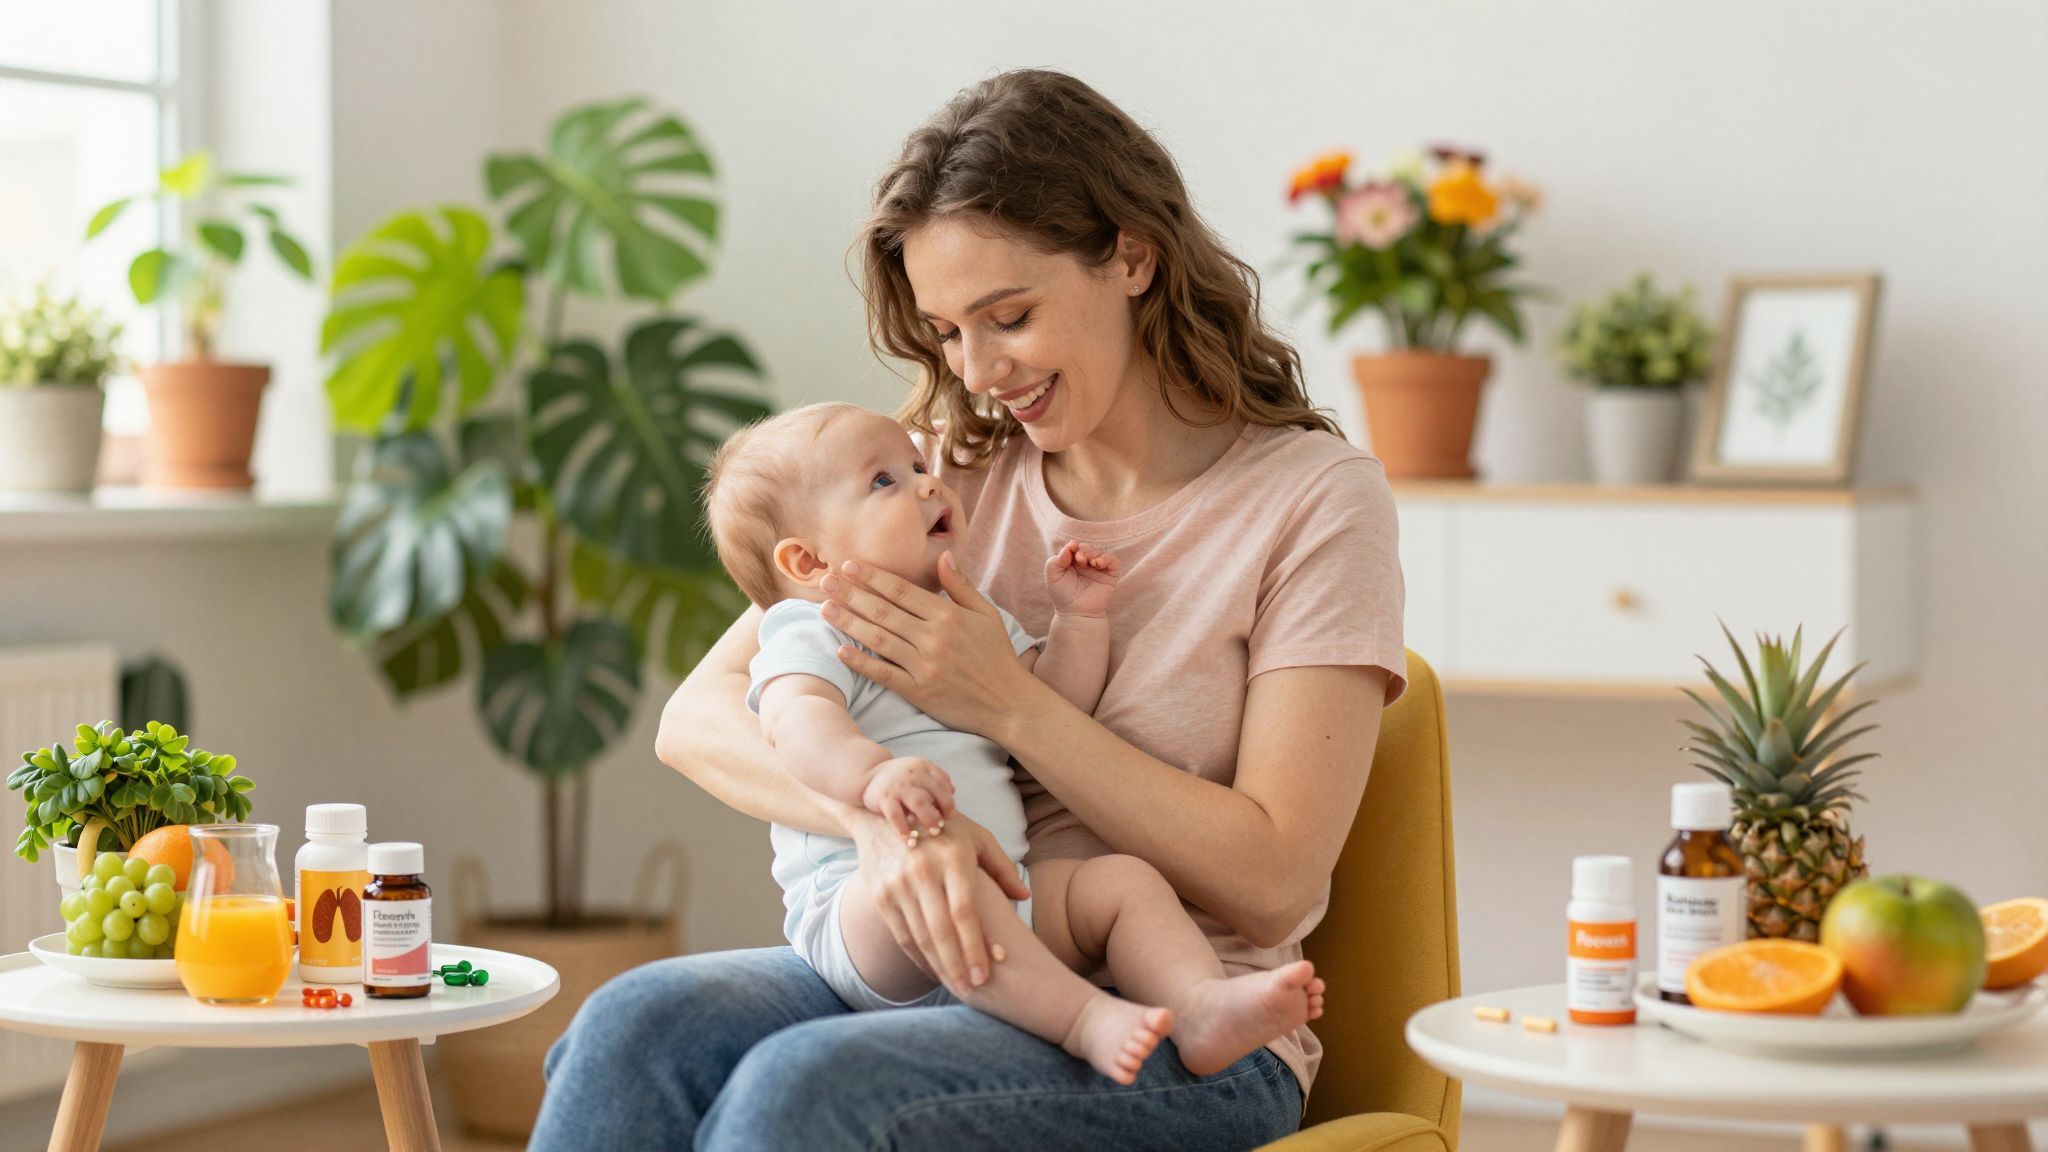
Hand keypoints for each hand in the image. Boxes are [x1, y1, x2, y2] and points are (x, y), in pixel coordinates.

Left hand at [822, 553, 1039, 734]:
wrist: (1009, 703)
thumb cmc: (998, 656)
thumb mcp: (987, 614)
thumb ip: (961, 586)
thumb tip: (944, 556)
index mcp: (948, 615)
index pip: (901, 590)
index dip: (872, 577)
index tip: (849, 565)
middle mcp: (933, 637)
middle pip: (883, 611)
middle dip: (851, 594)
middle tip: (824, 581)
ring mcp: (924, 665)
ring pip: (878, 639)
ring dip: (849, 623)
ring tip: (825, 609)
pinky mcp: (919, 691)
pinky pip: (883, 674)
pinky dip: (861, 662)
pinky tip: (841, 651)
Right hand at [849, 809, 1029, 994]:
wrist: (882, 815)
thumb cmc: (942, 828)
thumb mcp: (976, 837)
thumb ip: (1002, 868)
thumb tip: (1024, 897)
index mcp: (953, 858)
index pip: (964, 910)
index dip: (976, 944)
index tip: (988, 971)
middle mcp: (923, 871)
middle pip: (941, 929)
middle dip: (958, 964)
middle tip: (972, 990)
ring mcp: (899, 884)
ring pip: (920, 936)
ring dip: (939, 966)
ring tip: (957, 986)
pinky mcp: (882, 894)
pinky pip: (902, 934)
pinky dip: (918, 957)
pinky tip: (934, 970)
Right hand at [862, 757, 955, 841]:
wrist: (868, 775)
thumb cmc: (899, 778)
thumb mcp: (917, 771)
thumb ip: (934, 779)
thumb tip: (952, 791)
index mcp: (923, 767)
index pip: (942, 782)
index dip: (948, 799)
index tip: (950, 814)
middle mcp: (912, 774)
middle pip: (934, 792)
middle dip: (942, 810)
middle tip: (943, 825)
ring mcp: (898, 786)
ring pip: (919, 803)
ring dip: (928, 818)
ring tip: (933, 831)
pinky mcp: (884, 798)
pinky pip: (895, 815)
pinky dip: (902, 828)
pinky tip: (908, 838)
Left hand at [1045, 540, 1119, 617]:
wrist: (1076, 613)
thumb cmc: (1063, 596)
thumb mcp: (1052, 576)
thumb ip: (1055, 560)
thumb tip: (1069, 547)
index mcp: (1071, 562)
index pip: (1074, 547)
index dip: (1073, 545)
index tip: (1071, 548)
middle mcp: (1085, 564)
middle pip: (1086, 547)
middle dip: (1083, 549)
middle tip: (1079, 558)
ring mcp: (1098, 569)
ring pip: (1099, 551)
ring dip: (1093, 553)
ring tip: (1088, 562)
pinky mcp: (1109, 575)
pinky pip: (1113, 560)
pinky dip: (1106, 558)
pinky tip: (1097, 564)